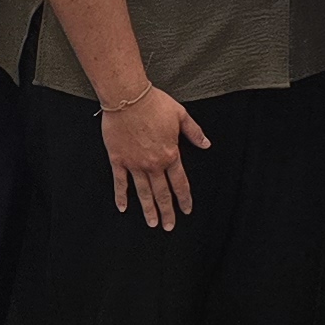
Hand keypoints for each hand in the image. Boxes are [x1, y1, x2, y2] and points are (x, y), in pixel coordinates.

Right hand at [100, 85, 206, 231]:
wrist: (128, 97)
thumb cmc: (154, 104)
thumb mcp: (181, 115)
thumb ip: (194, 133)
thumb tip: (206, 144)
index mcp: (170, 154)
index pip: (180, 183)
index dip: (184, 198)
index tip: (186, 210)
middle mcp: (153, 164)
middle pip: (162, 193)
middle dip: (167, 211)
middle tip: (169, 226)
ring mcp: (134, 164)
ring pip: (143, 192)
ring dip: (148, 209)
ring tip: (152, 223)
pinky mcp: (118, 159)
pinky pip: (120, 182)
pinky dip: (121, 196)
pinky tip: (123, 207)